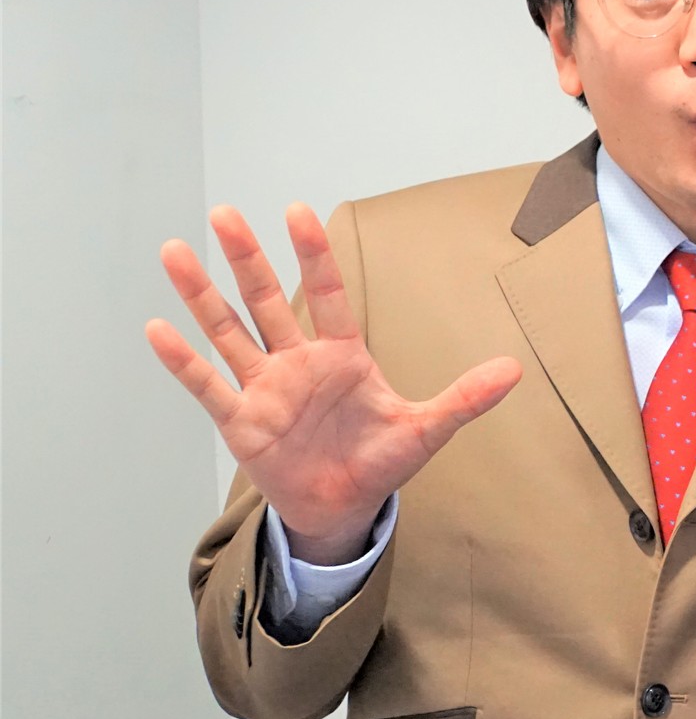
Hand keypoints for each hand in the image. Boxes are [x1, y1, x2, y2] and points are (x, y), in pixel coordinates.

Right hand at [145, 203, 521, 563]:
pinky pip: (207, 386)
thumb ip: (465, 398)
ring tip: (175, 251)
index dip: (312, 254)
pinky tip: (157, 328)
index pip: (326, 293)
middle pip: (267, 300)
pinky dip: (183, 360)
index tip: (297, 211)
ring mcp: (265, 388)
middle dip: (247, 259)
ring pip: (229, 331)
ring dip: (202, 295)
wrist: (344, 507)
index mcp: (343, 355)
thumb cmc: (381, 460)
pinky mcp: (242, 421)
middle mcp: (298, 362)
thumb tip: (515, 371)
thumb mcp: (427, 429)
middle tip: (225, 213)